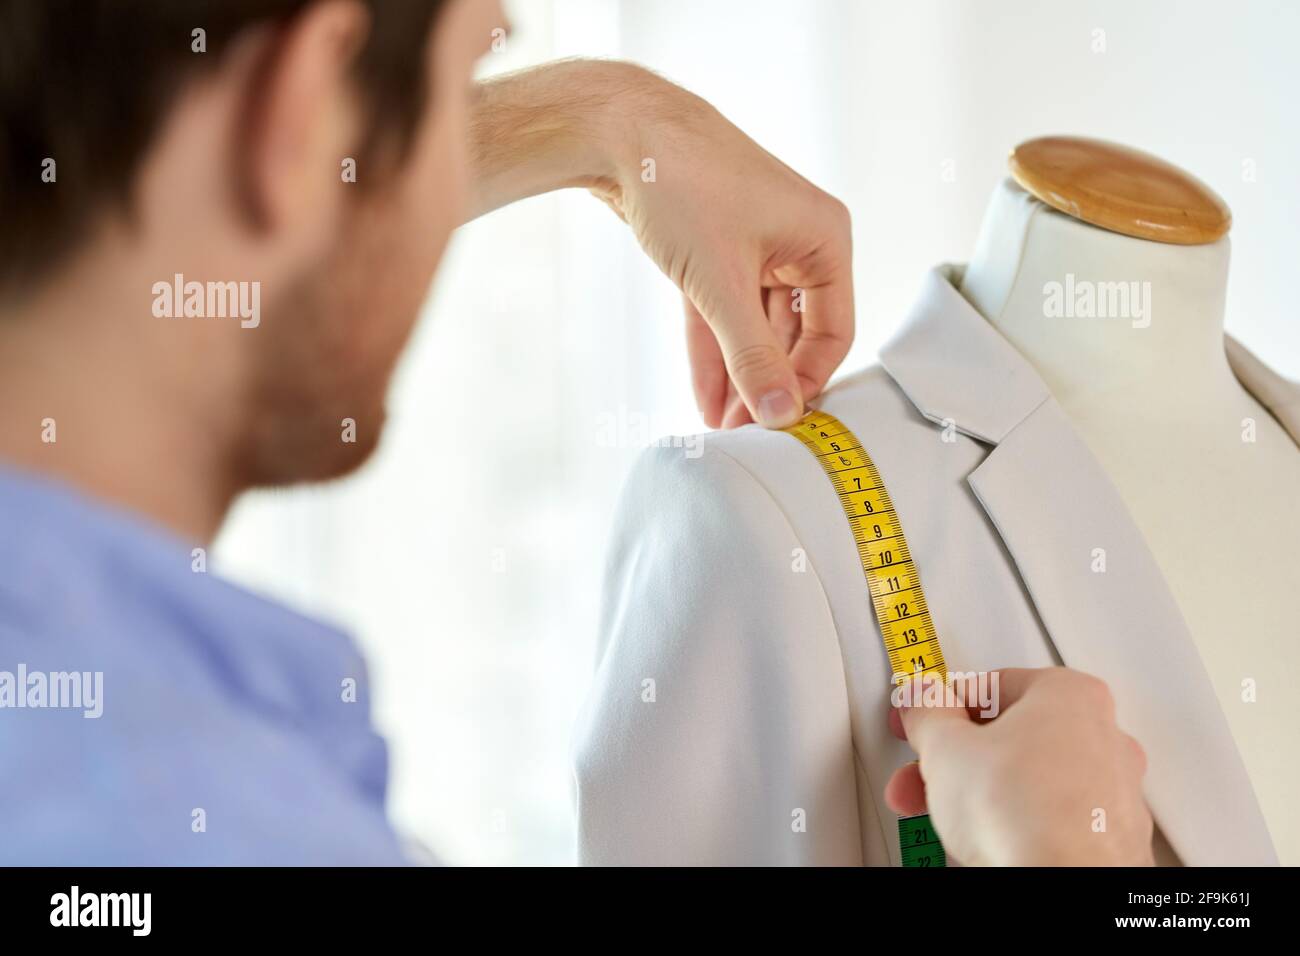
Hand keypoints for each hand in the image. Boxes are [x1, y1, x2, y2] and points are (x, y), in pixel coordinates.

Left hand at [590, 65, 853, 428]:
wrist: (620, 131)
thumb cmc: (685, 186)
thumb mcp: (722, 284)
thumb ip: (753, 355)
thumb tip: (781, 415)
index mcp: (823, 240)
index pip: (833, 332)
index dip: (806, 382)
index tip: (779, 424)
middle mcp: (798, 242)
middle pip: (793, 335)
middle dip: (764, 384)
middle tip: (743, 435)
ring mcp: (756, 247)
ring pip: (753, 328)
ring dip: (736, 375)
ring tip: (720, 428)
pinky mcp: (716, 252)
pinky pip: (722, 313)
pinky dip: (713, 351)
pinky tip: (705, 398)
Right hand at [885, 668, 1154, 865]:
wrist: (1060, 882)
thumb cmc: (1023, 814)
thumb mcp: (945, 747)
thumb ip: (928, 714)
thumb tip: (924, 704)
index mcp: (1072, 694)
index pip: (992, 684)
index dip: (944, 704)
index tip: (923, 717)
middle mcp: (1106, 736)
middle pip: (1011, 734)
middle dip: (957, 756)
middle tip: (925, 771)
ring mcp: (1114, 790)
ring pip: (1030, 778)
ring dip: (980, 789)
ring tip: (943, 813)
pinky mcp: (1111, 838)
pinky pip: (1049, 816)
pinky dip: (1015, 820)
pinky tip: (986, 837)